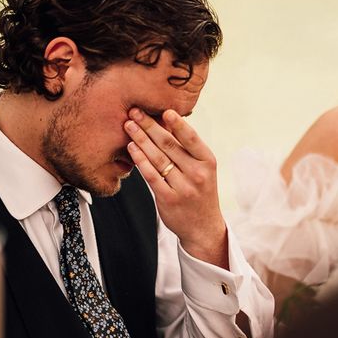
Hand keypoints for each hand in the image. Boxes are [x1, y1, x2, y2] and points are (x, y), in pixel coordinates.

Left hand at [125, 108, 228, 268]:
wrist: (203, 227)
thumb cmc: (200, 192)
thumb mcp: (203, 169)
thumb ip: (187, 148)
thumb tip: (167, 120)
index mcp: (208, 162)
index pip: (191, 138)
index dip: (178, 124)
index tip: (164, 110)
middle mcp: (197, 174)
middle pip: (169, 145)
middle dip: (150, 126)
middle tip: (135, 111)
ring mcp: (183, 188)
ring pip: (158, 158)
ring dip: (141, 139)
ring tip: (129, 125)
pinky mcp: (168, 199)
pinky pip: (151, 176)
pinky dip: (140, 160)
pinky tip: (132, 148)